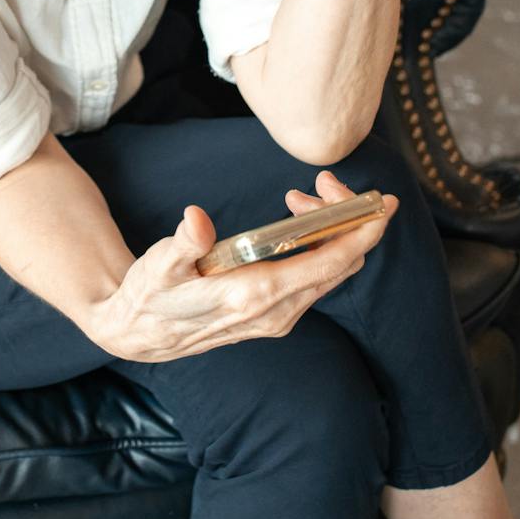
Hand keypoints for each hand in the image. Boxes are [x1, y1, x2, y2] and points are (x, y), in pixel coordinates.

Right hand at [79, 170, 396, 362]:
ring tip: (303, 197)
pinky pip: (315, 279)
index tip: (380, 207)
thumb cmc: (151, 295)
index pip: (328, 264)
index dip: (360, 233)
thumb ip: (182, 243)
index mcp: (255, 296)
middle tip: (327, 184)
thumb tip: (195, 220)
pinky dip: (319, 247)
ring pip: (330, 272)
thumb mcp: (159, 265)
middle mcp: (277, 312)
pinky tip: (297, 223)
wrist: (139, 335)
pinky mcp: (275, 315)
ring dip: (332, 233)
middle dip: (346, 221)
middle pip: (338, 265)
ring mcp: (279, 317)